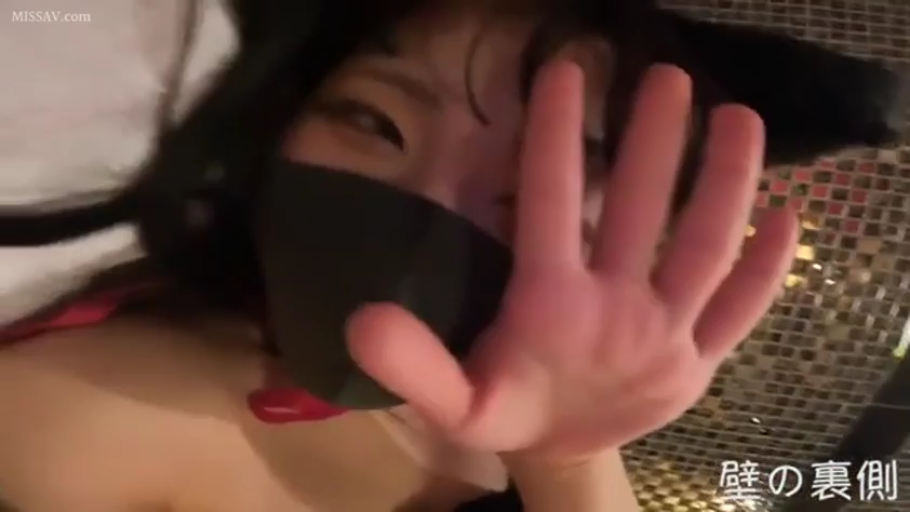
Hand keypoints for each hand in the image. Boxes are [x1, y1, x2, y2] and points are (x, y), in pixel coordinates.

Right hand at [345, 62, 797, 464]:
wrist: (566, 462)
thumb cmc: (508, 414)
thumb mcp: (451, 402)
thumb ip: (411, 363)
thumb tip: (362, 318)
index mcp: (552, 310)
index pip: (552, 204)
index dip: (556, 134)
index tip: (567, 72)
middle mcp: (618, 312)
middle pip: (642, 211)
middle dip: (655, 140)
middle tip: (667, 77)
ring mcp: (671, 336)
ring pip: (707, 250)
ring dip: (727, 182)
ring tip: (740, 119)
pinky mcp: (705, 359)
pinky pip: (745, 308)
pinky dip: (772, 264)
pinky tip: (792, 214)